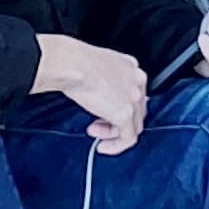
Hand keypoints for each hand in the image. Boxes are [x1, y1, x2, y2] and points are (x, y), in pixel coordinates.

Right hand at [34, 31, 150, 153]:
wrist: (71, 64)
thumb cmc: (74, 62)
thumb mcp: (94, 68)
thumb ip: (102, 81)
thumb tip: (96, 94)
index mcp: (130, 67)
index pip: (133, 92)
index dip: (118, 106)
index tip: (104, 113)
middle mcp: (137, 81)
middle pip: (136, 110)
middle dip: (115, 121)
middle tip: (97, 124)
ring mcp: (134, 98)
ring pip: (134, 125)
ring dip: (113, 134)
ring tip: (95, 132)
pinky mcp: (125, 113)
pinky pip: (128, 138)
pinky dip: (116, 146)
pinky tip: (103, 146)